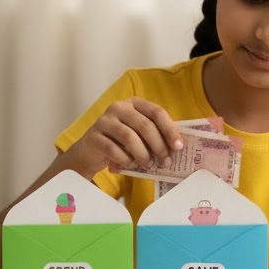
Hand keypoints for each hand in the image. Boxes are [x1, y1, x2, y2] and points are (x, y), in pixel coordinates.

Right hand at [64, 97, 182, 177]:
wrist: (90, 152)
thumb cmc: (120, 143)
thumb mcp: (138, 134)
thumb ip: (154, 135)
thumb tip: (178, 147)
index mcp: (134, 103)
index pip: (156, 112)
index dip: (170, 129)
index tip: (179, 146)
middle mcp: (119, 107)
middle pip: (145, 125)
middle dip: (158, 146)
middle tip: (165, 162)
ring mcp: (104, 120)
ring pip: (130, 138)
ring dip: (143, 155)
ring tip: (148, 165)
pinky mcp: (94, 136)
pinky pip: (114, 150)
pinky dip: (125, 160)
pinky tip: (129, 165)